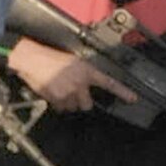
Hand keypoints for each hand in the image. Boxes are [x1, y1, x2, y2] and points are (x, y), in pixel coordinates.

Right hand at [5, 36, 137, 112]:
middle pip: (87, 105)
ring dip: (67, 103)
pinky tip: (52, 92)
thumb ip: (82, 74)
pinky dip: (56, 103)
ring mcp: (69, 92)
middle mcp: (81, 83)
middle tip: (72, 94)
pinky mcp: (57, 99)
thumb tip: (84, 86)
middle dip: (80, 102)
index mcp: (87, 71)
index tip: (133, 99)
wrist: (32, 59)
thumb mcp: (72, 62)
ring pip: (73, 108)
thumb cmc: (50, 57)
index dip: (122, 92)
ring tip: (59, 89)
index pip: (109, 83)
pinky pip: (60, 108)